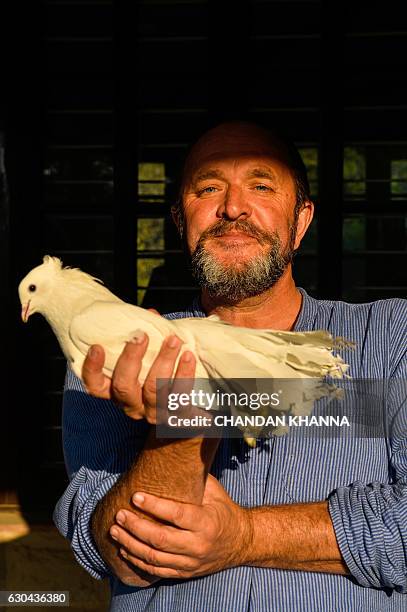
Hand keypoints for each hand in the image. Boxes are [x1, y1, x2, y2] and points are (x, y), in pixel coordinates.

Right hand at [81, 316, 195, 422]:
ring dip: (164, 361)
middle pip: (123, 386)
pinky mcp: (177, 417)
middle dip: (131, 358)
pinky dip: (184, 374)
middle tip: (142, 335)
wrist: (190, 409)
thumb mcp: (149, 357)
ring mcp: (154, 413)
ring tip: (174, 340)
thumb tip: (151, 314)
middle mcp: (132, 405)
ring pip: (154, 390)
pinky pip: (180, 397)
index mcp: (118, 392)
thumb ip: (147, 338)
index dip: (92, 369)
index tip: (97, 347)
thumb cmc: (162, 374)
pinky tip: (189, 356)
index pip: (95, 386)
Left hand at [109, 475, 252, 579]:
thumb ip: (193, 479)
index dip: (154, 506)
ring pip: (154, 558)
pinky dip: (138, 561)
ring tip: (115, 531)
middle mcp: (198, 545)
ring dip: (131, 545)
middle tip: (120, 514)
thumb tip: (175, 454)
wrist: (241, 542)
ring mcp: (190, 562)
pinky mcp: (184, 572)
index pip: (176, 515)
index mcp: (206, 522)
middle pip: (160, 539)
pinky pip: (157, 570)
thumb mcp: (214, 491)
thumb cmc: (223, 509)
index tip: (135, 496)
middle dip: (136, 527)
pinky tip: (125, 549)